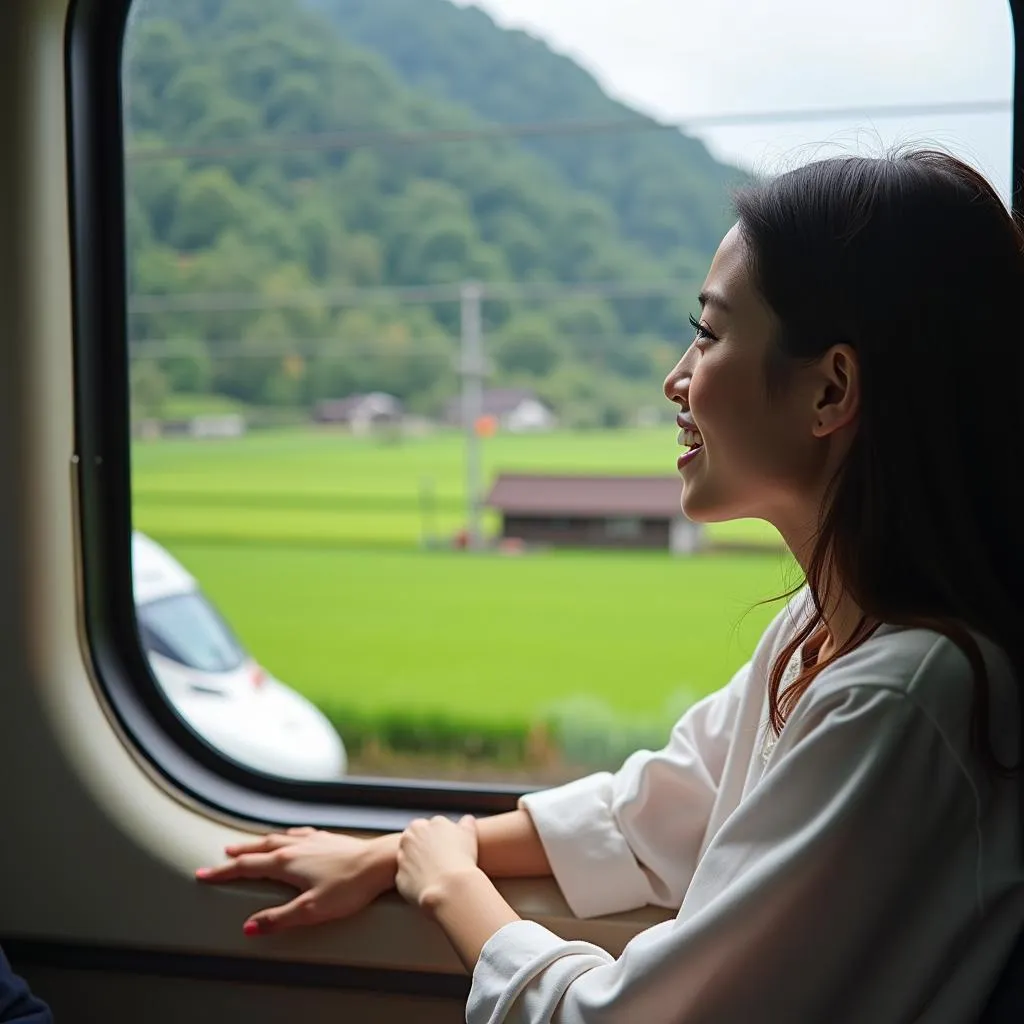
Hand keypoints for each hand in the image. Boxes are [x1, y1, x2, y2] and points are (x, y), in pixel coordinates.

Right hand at [195, 827, 396, 935]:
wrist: (380, 862)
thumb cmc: (349, 887)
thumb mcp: (311, 910)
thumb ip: (278, 918)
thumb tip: (249, 926)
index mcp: (286, 863)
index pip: (246, 867)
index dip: (223, 871)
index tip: (204, 873)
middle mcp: (296, 846)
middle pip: (258, 848)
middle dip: (237, 854)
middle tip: (220, 857)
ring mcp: (312, 840)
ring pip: (277, 838)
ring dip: (258, 842)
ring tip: (247, 845)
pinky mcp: (328, 839)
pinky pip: (297, 834)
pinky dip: (284, 835)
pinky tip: (290, 835)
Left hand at [396, 815, 479, 911]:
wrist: (450, 886)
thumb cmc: (461, 858)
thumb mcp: (469, 833)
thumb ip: (466, 823)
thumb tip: (467, 820)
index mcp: (420, 824)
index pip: (425, 829)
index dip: (437, 840)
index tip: (446, 850)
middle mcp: (407, 838)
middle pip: (413, 842)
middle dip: (423, 850)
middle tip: (440, 862)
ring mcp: (402, 858)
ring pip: (409, 861)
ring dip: (419, 866)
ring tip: (437, 875)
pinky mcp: (400, 878)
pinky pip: (408, 879)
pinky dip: (417, 882)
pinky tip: (431, 886)